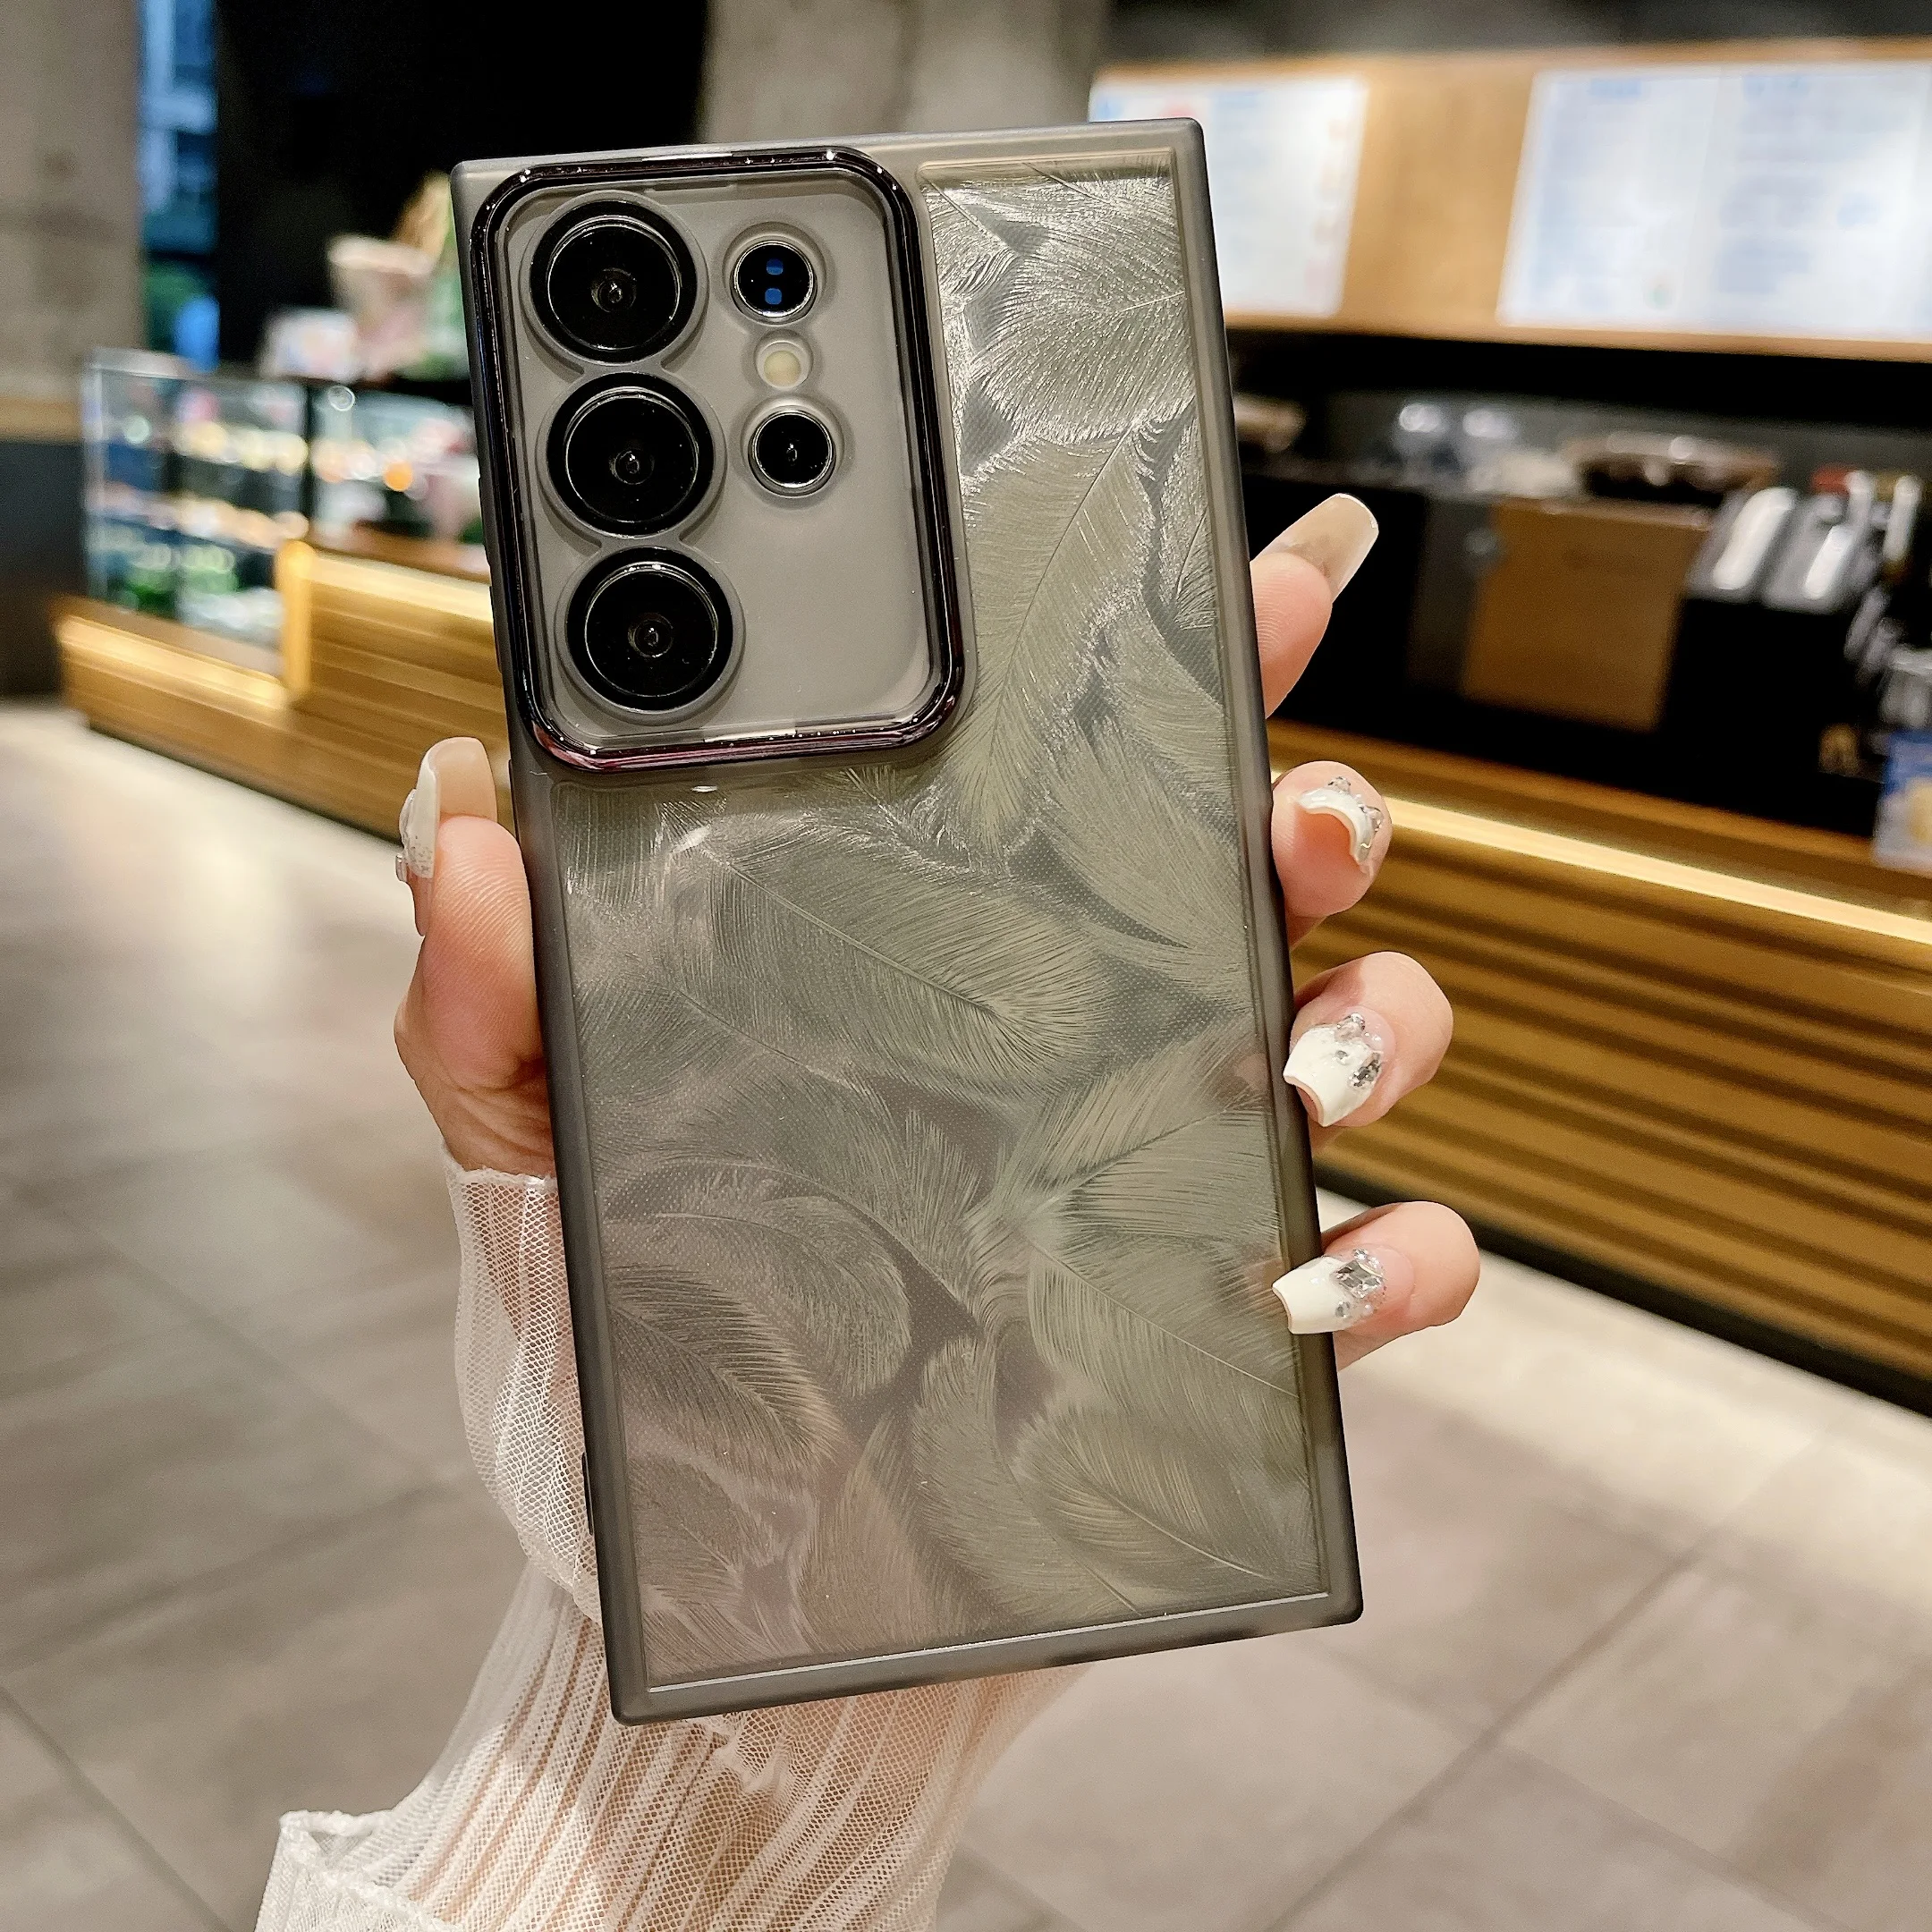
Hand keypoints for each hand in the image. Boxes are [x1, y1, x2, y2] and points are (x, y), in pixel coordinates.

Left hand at [395, 493, 1477, 1365]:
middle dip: (1325, 809)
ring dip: (1383, 1017)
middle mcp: (1088, 1044)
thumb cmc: (619, 1357)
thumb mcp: (529, 1154)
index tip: (1251, 576)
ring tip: (1296, 1064)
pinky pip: (1383, 1269)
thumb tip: (461, 803)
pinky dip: (1394, 1258)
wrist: (673, 1593)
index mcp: (951, 963)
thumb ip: (487, 994)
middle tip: (1293, 823)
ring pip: (1370, 1033)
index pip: (1086, 777)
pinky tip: (1305, 1279)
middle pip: (1269, 873)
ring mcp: (1171, 1182)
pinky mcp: (1227, 1336)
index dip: (1190, 658)